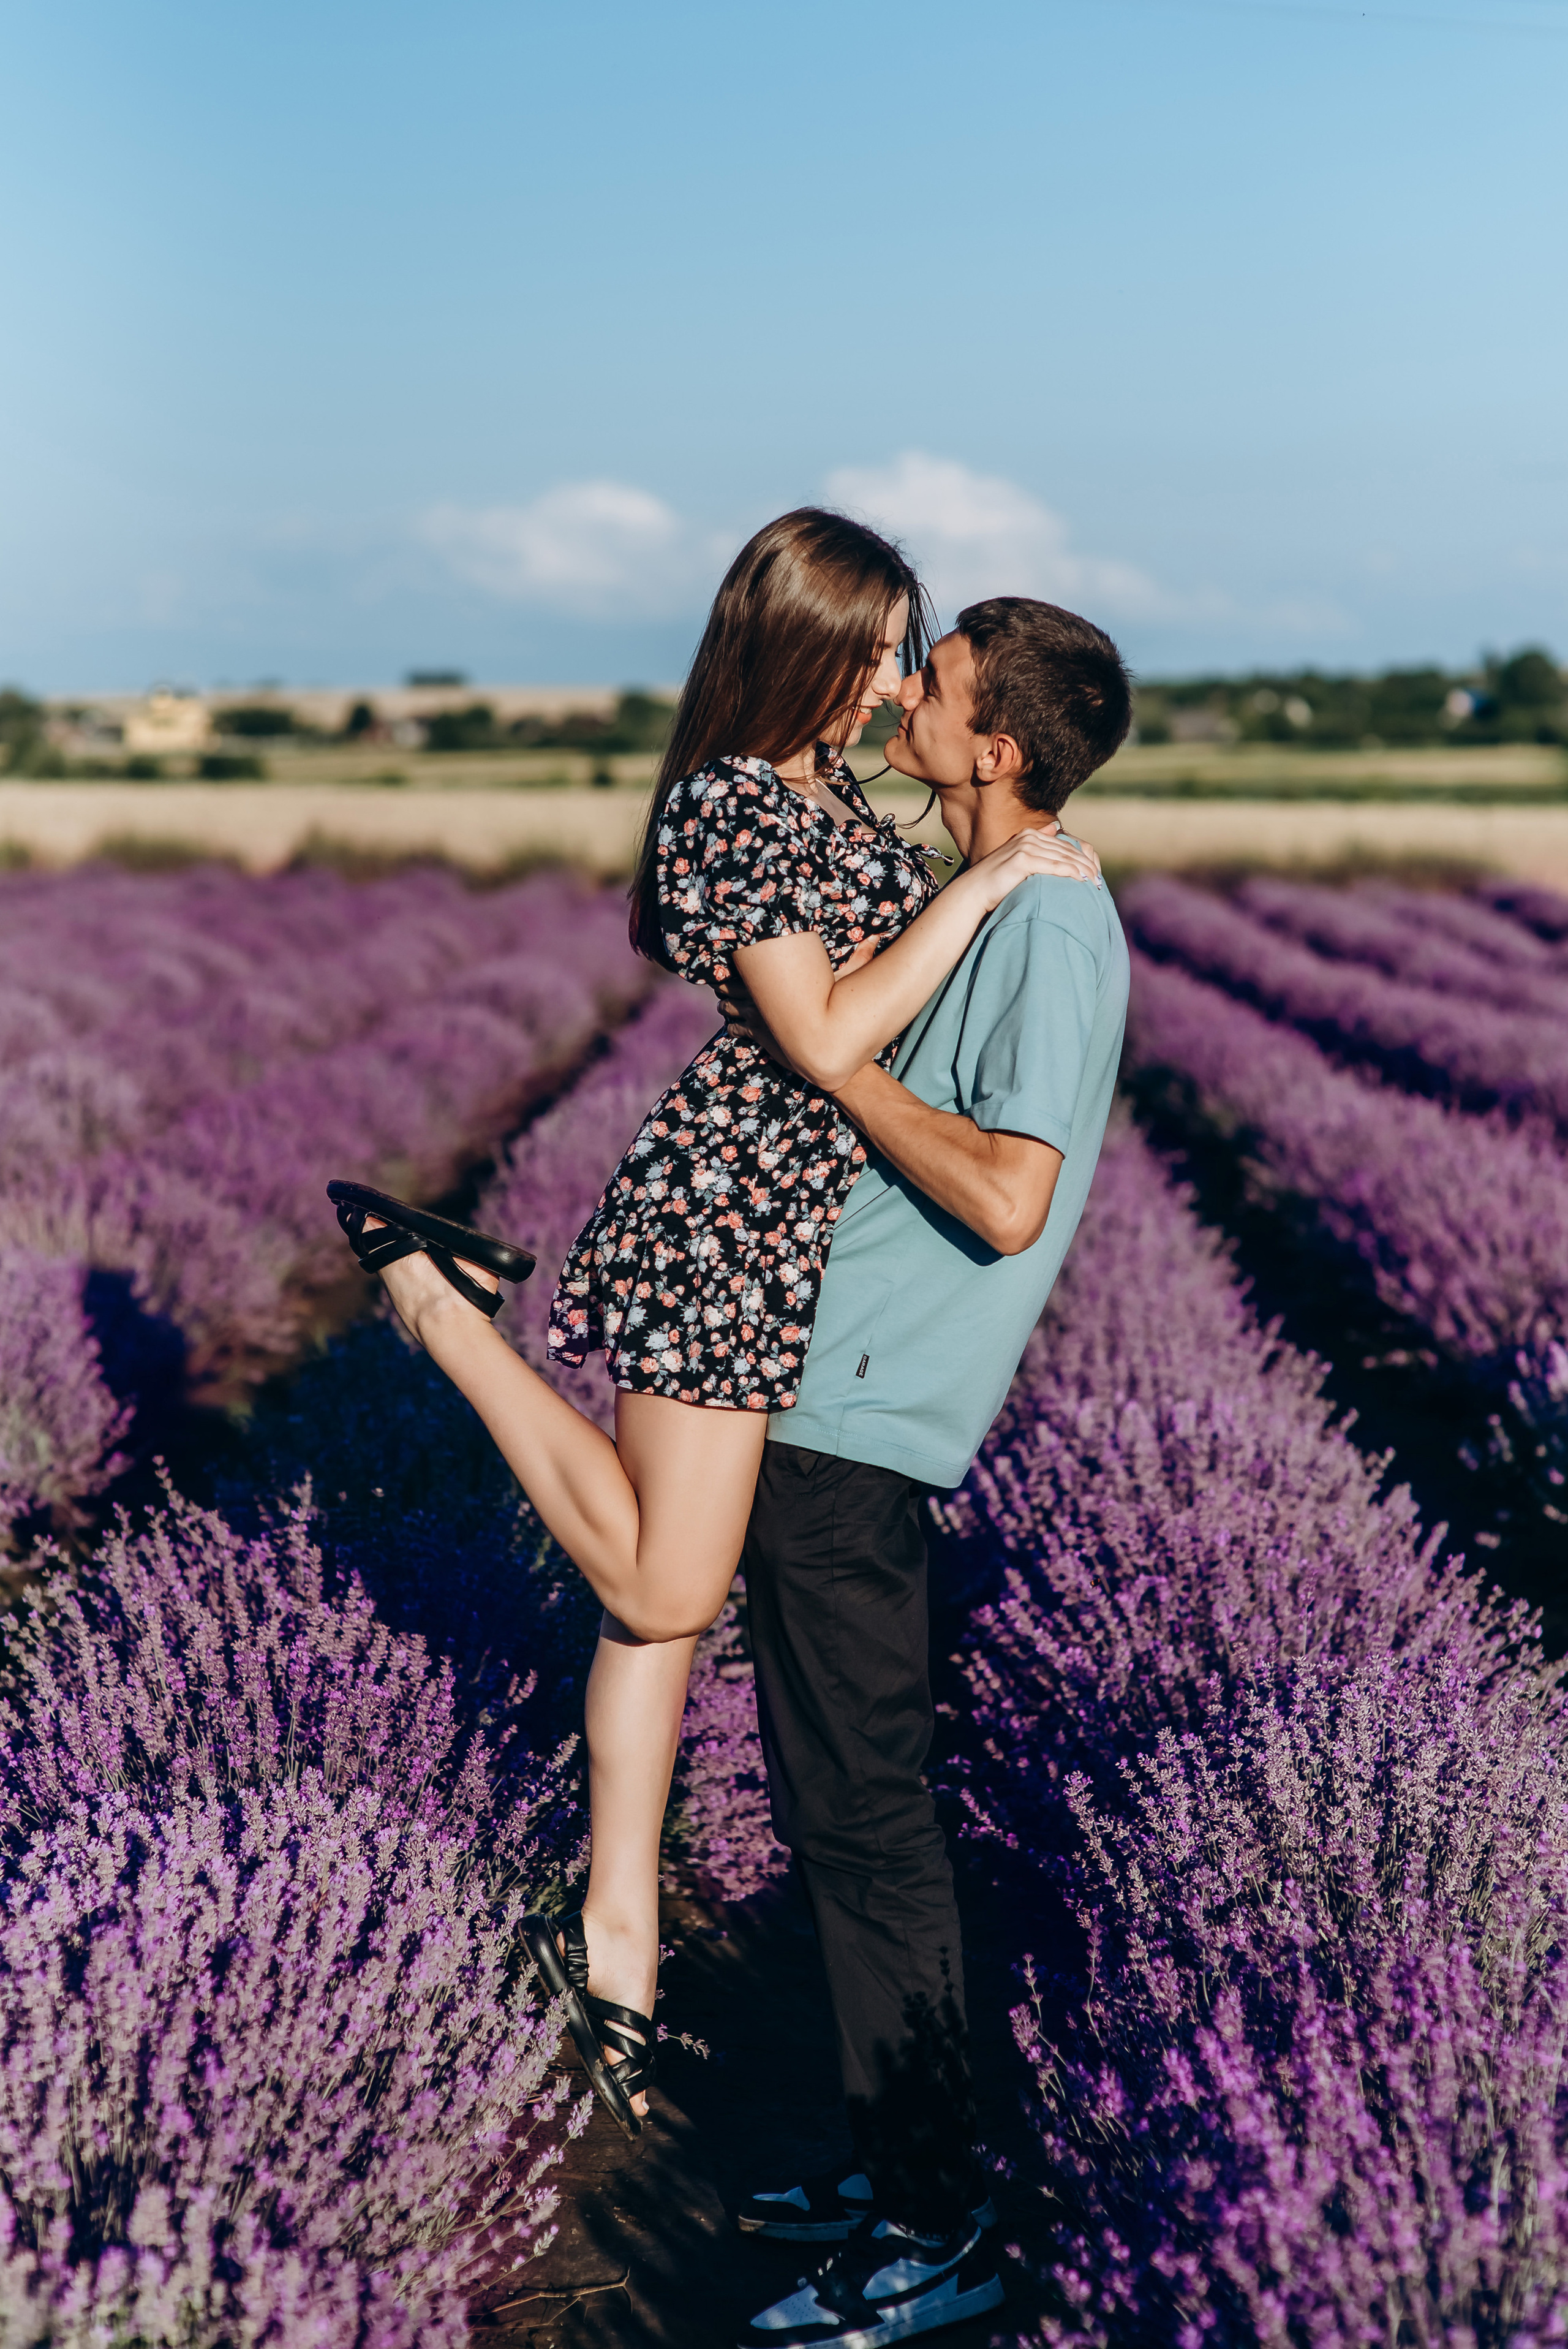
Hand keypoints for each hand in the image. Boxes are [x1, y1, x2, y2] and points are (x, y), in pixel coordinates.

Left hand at [718, 938, 878, 1068]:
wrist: (824, 1049)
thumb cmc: (836, 1012)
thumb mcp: (847, 980)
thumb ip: (859, 957)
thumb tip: (877, 937)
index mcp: (775, 980)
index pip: (745, 966)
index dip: (735, 964)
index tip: (733, 960)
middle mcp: (760, 997)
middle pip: (730, 987)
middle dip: (724, 985)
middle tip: (720, 982)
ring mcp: (756, 1018)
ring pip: (729, 1008)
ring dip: (727, 1005)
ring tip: (724, 1003)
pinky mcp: (758, 1036)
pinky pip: (736, 1029)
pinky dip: (733, 1026)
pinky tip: (732, 1025)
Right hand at [962, 820, 1101, 912]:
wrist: (974, 892)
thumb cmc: (996, 882)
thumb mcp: (1018, 861)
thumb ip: (1037, 848)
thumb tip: (1055, 829)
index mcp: (1029, 835)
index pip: (1064, 846)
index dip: (1082, 858)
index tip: (1095, 872)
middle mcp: (1028, 837)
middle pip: (1066, 851)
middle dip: (1086, 865)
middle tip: (1100, 879)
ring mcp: (1025, 846)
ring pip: (1063, 858)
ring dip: (1083, 870)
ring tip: (1096, 882)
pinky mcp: (1023, 859)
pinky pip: (1054, 866)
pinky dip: (1070, 873)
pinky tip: (1082, 880)